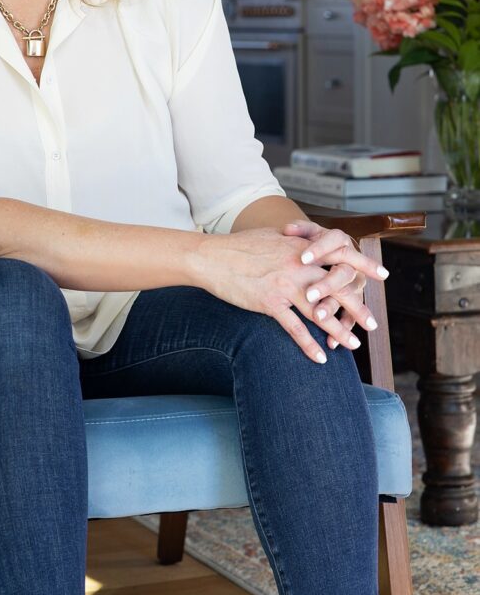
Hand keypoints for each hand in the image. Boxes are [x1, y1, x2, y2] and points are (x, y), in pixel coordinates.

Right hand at [191, 227, 373, 364]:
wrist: (212, 257)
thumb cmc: (240, 245)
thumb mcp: (273, 236)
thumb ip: (295, 242)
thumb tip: (310, 243)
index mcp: (301, 248)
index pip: (341, 255)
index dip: (363, 265)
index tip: (382, 276)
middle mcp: (298, 266)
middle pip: (337, 287)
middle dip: (357, 307)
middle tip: (372, 323)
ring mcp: (284, 285)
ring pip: (320, 312)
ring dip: (339, 330)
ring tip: (353, 345)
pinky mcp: (269, 303)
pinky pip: (294, 328)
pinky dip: (309, 345)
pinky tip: (320, 357)